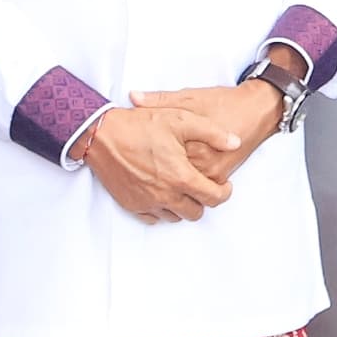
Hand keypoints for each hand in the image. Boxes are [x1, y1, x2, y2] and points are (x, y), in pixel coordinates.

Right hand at [80, 106, 232, 224]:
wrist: (102, 134)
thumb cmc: (141, 125)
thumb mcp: (182, 119)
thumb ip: (213, 132)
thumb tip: (235, 142)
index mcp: (181, 176)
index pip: (213, 198)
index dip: (224, 193)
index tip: (224, 186)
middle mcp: (165, 195)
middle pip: (195, 213)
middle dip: (203, 201)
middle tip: (202, 185)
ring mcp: (147, 202)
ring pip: (175, 217)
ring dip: (183, 205)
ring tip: (182, 186)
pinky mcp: (131, 204)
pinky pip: (153, 217)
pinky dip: (162, 208)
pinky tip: (162, 191)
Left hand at [135, 82, 286, 184]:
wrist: (256, 110)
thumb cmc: (223, 102)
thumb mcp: (189, 97)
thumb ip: (160, 100)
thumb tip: (133, 97)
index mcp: (189, 142)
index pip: (157, 157)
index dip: (143, 153)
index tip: (134, 149)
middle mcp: (202, 162)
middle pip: (170, 177)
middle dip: (156, 172)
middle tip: (146, 162)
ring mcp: (213, 172)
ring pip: (184, 185)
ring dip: (173, 180)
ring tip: (161, 168)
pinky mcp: (222, 176)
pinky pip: (199, 187)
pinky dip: (188, 182)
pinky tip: (180, 171)